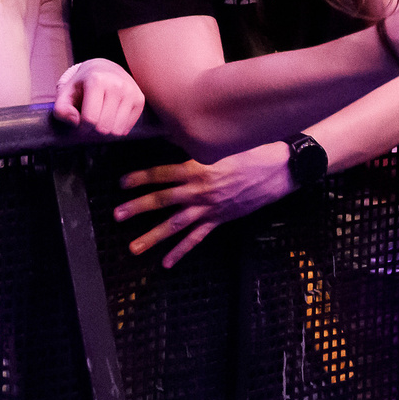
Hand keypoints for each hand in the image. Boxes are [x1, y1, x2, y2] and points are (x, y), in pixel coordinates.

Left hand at [51, 60, 144, 137]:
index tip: (79, 123)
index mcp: (97, 80)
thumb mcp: (65, 93)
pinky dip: (116, 128)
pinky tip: (110, 118)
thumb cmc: (82, 84)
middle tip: (89, 124)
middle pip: (104, 127)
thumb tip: (75, 122)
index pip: (89, 119)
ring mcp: (131, 92)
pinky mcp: (139, 100)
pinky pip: (127, 129)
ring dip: (105, 133)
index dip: (81, 128)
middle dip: (93, 132)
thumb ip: (61, 109)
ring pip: (117, 131)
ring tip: (99, 121)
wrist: (103, 68)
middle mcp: (117, 84)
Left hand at [115, 141, 294, 267]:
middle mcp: (201, 190)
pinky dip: (181, 251)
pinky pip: (197, 238)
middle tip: (117, 215)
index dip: (140, 178)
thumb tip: (174, 137)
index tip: (121, 183)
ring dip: (153, 237)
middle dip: (138, 208)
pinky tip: (167, 262)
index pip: (162, 173)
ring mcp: (210, 208)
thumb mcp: (222, 143)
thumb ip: (196, 145)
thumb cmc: (253, 150)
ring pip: (176, 225)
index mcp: (199, 167)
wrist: (281, 169)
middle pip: (163, 200)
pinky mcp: (220, 220)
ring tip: (134, 248)